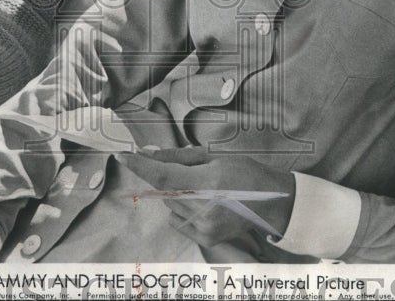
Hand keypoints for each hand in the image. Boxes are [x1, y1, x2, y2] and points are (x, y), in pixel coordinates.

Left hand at [117, 147, 294, 246]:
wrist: (271, 203)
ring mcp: (203, 227)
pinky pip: (176, 219)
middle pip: (163, 189)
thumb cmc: (246, 173)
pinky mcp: (204, 238)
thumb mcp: (215, 156)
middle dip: (165, 175)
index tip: (123, 155)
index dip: (140, 165)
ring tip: (202, 187)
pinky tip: (202, 202)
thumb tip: (150, 155)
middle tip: (187, 169)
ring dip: (174, 192)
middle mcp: (203, 208)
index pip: (163, 174)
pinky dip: (180, 207)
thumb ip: (179, 158)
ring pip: (168, 204)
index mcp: (208, 183)